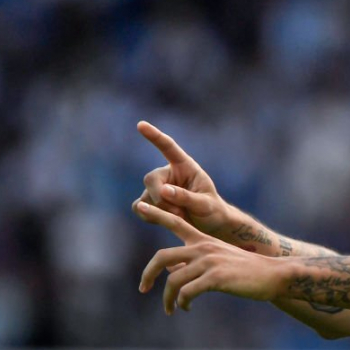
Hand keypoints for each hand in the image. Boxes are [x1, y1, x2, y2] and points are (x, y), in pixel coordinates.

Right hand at [132, 121, 227, 236]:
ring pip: (145, 197)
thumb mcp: (205, 204)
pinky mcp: (150, 202)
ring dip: (160, 211)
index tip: (141, 124)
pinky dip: (148, 215)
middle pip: (150, 178)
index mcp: (185, 166)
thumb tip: (163, 190)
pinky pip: (139, 207)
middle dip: (160, 198)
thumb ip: (186, 197)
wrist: (208, 224)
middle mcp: (168, 174)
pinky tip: (162, 220)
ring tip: (181, 216)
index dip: (155, 136)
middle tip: (178, 213)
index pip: (168, 148)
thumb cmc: (211, 209)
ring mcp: (157, 188)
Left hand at [137, 202, 284, 313]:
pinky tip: (187, 307)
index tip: (139, 206)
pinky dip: (183, 302)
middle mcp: (204, 247)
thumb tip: (172, 271)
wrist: (274, 274)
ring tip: (172, 308)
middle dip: (148, 274)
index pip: (175, 222)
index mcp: (203, 240)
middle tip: (143, 288)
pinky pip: (187, 292)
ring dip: (168, 299)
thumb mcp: (218, 260)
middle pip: (162, 256)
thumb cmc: (245, 270)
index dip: (156, 214)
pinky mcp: (216, 277)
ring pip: (173, 280)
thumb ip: (194, 262)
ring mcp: (210, 261)